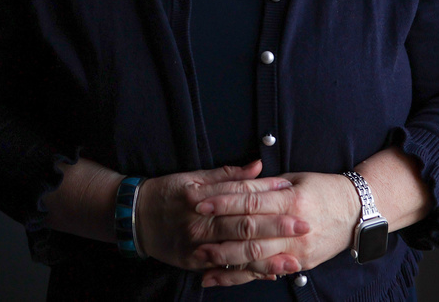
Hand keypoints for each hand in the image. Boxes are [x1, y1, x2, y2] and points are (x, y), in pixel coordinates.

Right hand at [137, 159, 309, 272]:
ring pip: (238, 253)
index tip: (292, 194)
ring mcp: (197, 247)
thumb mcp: (193, 177)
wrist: (134, 217)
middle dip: (276, 228)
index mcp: (202, 198)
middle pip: (244, 227)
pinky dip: (248, 272)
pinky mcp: (195, 263)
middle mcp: (200, 224)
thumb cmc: (167, 193)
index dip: (268, 196)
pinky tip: (269, 273)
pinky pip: (226, 269)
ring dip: (268, 257)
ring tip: (294, 259)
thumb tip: (258, 166)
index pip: (241, 197)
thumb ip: (228, 175)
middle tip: (303, 225)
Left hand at [196, 171, 360, 287]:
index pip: (250, 201)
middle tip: (191, 233)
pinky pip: (265, 272)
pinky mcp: (299, 265)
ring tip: (201, 258)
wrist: (357, 212)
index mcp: (292, 199)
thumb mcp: (295, 179)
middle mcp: (294, 226)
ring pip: (255, 257)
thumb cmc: (324, 189)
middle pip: (249, 232)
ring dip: (226, 259)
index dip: (223, 202)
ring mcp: (297, 249)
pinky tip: (220, 277)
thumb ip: (265, 185)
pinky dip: (241, 276)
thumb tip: (236, 183)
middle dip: (218, 233)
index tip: (200, 202)